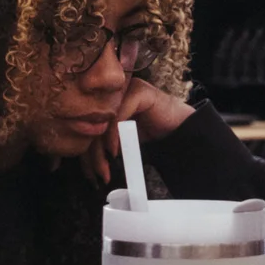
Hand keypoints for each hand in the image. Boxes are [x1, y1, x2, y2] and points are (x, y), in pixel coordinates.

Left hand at [82, 78, 197, 184]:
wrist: (180, 129)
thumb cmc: (152, 133)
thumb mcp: (122, 141)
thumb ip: (104, 145)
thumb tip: (84, 164)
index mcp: (105, 101)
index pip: (87, 127)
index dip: (85, 152)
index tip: (90, 174)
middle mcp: (112, 93)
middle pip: (92, 124)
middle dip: (93, 155)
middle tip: (97, 175)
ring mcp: (125, 89)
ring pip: (102, 121)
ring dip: (101, 149)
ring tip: (105, 168)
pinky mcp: (138, 91)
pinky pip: (118, 116)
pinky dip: (113, 136)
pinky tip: (114, 152)